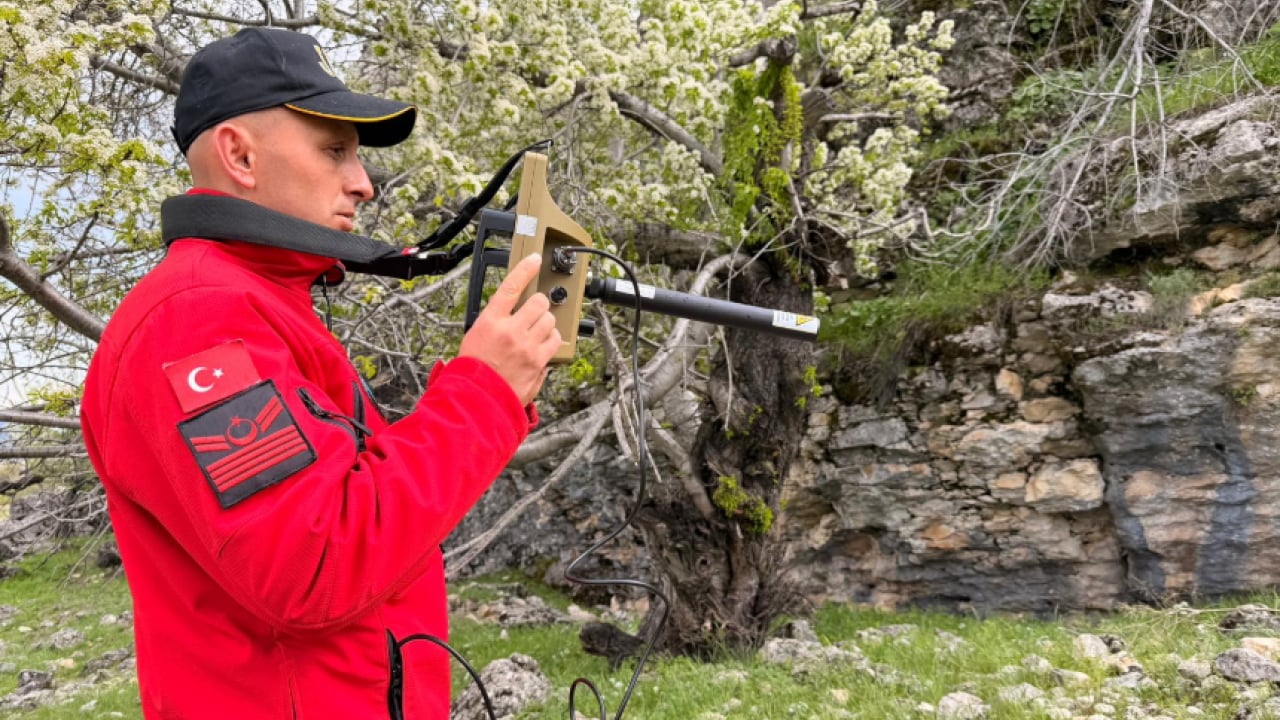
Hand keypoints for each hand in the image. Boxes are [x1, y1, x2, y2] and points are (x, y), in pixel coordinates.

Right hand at [458, 253, 560, 404]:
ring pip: (549, 320)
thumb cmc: (473, 369)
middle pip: (538, 302)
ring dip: (545, 323)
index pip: (511, 286)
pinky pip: (555, 341)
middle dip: (538, 306)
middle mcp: (510, 331)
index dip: (525, 269)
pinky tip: (542, 345)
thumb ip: (496, 321)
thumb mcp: (475, 335)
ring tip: (535, 333)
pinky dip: (551, 340)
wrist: (477, 398)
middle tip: (533, 314)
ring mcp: (526, 346)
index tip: (534, 259)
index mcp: (490, 321)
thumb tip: (513, 311)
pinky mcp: (538, 361)